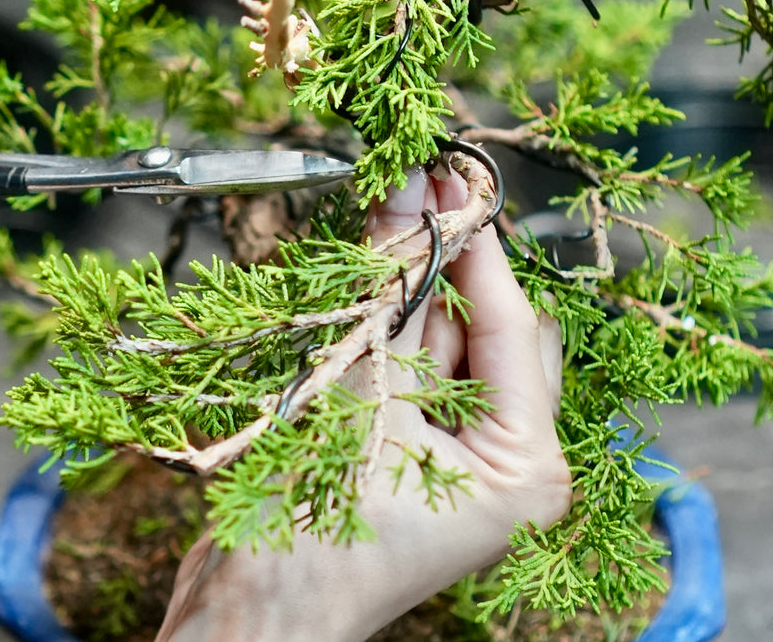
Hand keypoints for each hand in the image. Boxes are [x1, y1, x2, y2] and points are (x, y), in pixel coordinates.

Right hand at [157, 166, 569, 640]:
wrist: (246, 616)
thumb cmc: (311, 535)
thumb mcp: (358, 396)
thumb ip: (391, 292)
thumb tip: (411, 193)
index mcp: (526, 466)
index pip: (511, 325)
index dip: (475, 245)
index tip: (448, 174)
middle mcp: (505, 462)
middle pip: (485, 329)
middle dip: (439, 265)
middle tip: (405, 193)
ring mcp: (458, 458)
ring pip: (443, 340)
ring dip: (403, 290)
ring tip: (372, 231)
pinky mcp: (409, 450)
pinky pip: (408, 366)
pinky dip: (381, 325)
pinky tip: (352, 284)